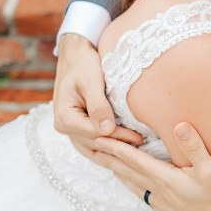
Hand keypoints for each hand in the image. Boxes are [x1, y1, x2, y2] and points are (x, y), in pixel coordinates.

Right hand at [53, 33, 142, 158]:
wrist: (74, 57)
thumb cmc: (84, 65)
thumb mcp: (91, 81)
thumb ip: (98, 105)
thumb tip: (107, 130)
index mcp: (64, 117)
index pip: (96, 134)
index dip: (119, 137)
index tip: (140, 138)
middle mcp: (64, 127)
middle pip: (96, 144)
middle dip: (120, 147)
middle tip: (146, 148)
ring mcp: (70, 130)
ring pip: (94, 150)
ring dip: (115, 153)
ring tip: (139, 153)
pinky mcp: (78, 129)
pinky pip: (94, 145)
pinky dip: (109, 149)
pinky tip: (127, 152)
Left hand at [93, 122, 210, 210]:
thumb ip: (194, 147)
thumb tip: (179, 125)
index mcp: (165, 178)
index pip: (133, 159)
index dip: (114, 147)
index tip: (97, 137)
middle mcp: (158, 190)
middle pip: (126, 171)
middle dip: (108, 157)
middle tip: (90, 147)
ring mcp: (161, 202)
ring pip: (131, 183)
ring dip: (116, 171)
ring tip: (105, 162)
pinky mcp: (168, 209)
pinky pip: (141, 193)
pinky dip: (130, 184)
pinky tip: (131, 183)